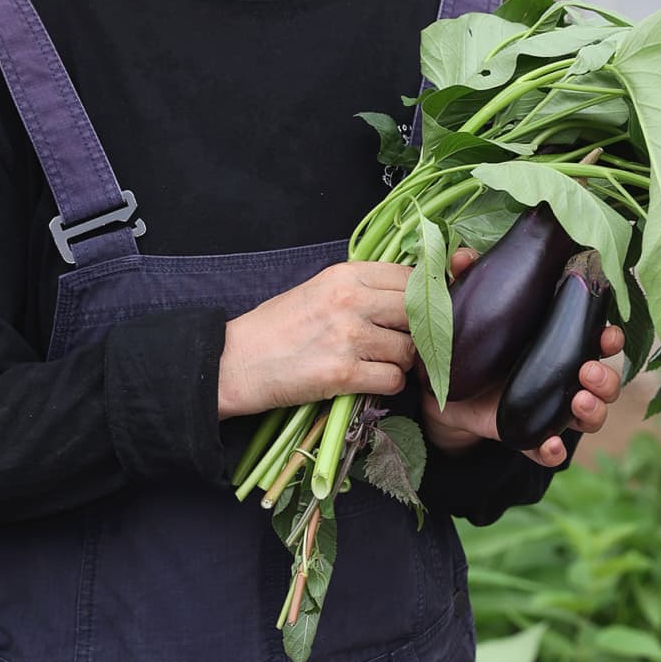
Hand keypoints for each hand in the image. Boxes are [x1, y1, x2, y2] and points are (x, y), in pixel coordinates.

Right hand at [218, 260, 416, 418]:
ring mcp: (348, 338)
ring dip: (400, 362)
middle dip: (416, 332)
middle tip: (402, 342)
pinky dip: (387, 385)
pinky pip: (393, 381)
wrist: (237, 362)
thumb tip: (410, 296)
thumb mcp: (318, 289)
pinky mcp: (343, 374)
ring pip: (408, 351)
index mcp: (345, 275)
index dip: (423, 298)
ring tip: (376, 363)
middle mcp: (350, 301)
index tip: (420, 312)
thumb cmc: (276, 327)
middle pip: (417, 313)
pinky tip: (369, 381)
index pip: (410, 278)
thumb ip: (361, 288)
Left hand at [418, 247, 625, 468]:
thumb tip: (461, 254)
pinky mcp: (528, 436)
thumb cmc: (472, 341)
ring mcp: (551, 408)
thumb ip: (469, 283)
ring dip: (593, 409)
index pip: (597, 338)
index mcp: (559, 342)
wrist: (444, 390)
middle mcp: (564, 376)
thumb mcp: (470, 310)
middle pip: (604, 379)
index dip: (610, 338)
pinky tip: (551, 445)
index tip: (607, 334)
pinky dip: (554, 450)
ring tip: (578, 402)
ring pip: (590, 413)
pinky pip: (550, 449)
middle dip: (605, 377)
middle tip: (588, 371)